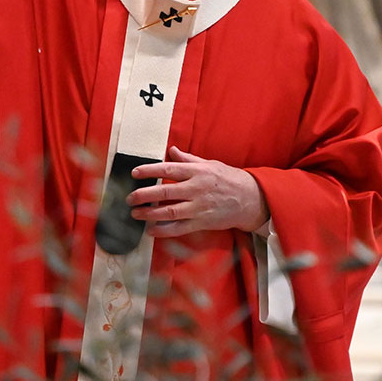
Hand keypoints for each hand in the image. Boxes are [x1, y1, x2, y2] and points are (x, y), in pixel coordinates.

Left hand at [126, 146, 269, 237]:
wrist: (252, 200)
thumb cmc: (229, 179)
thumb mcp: (210, 164)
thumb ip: (188, 159)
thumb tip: (171, 150)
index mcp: (197, 171)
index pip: (168, 169)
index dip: (149, 171)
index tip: (134, 173)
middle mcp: (196, 189)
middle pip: (165, 192)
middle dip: (143, 195)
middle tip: (129, 198)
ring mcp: (199, 207)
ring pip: (170, 212)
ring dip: (149, 214)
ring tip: (135, 214)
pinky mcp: (203, 222)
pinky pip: (180, 228)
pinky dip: (164, 231)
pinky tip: (151, 230)